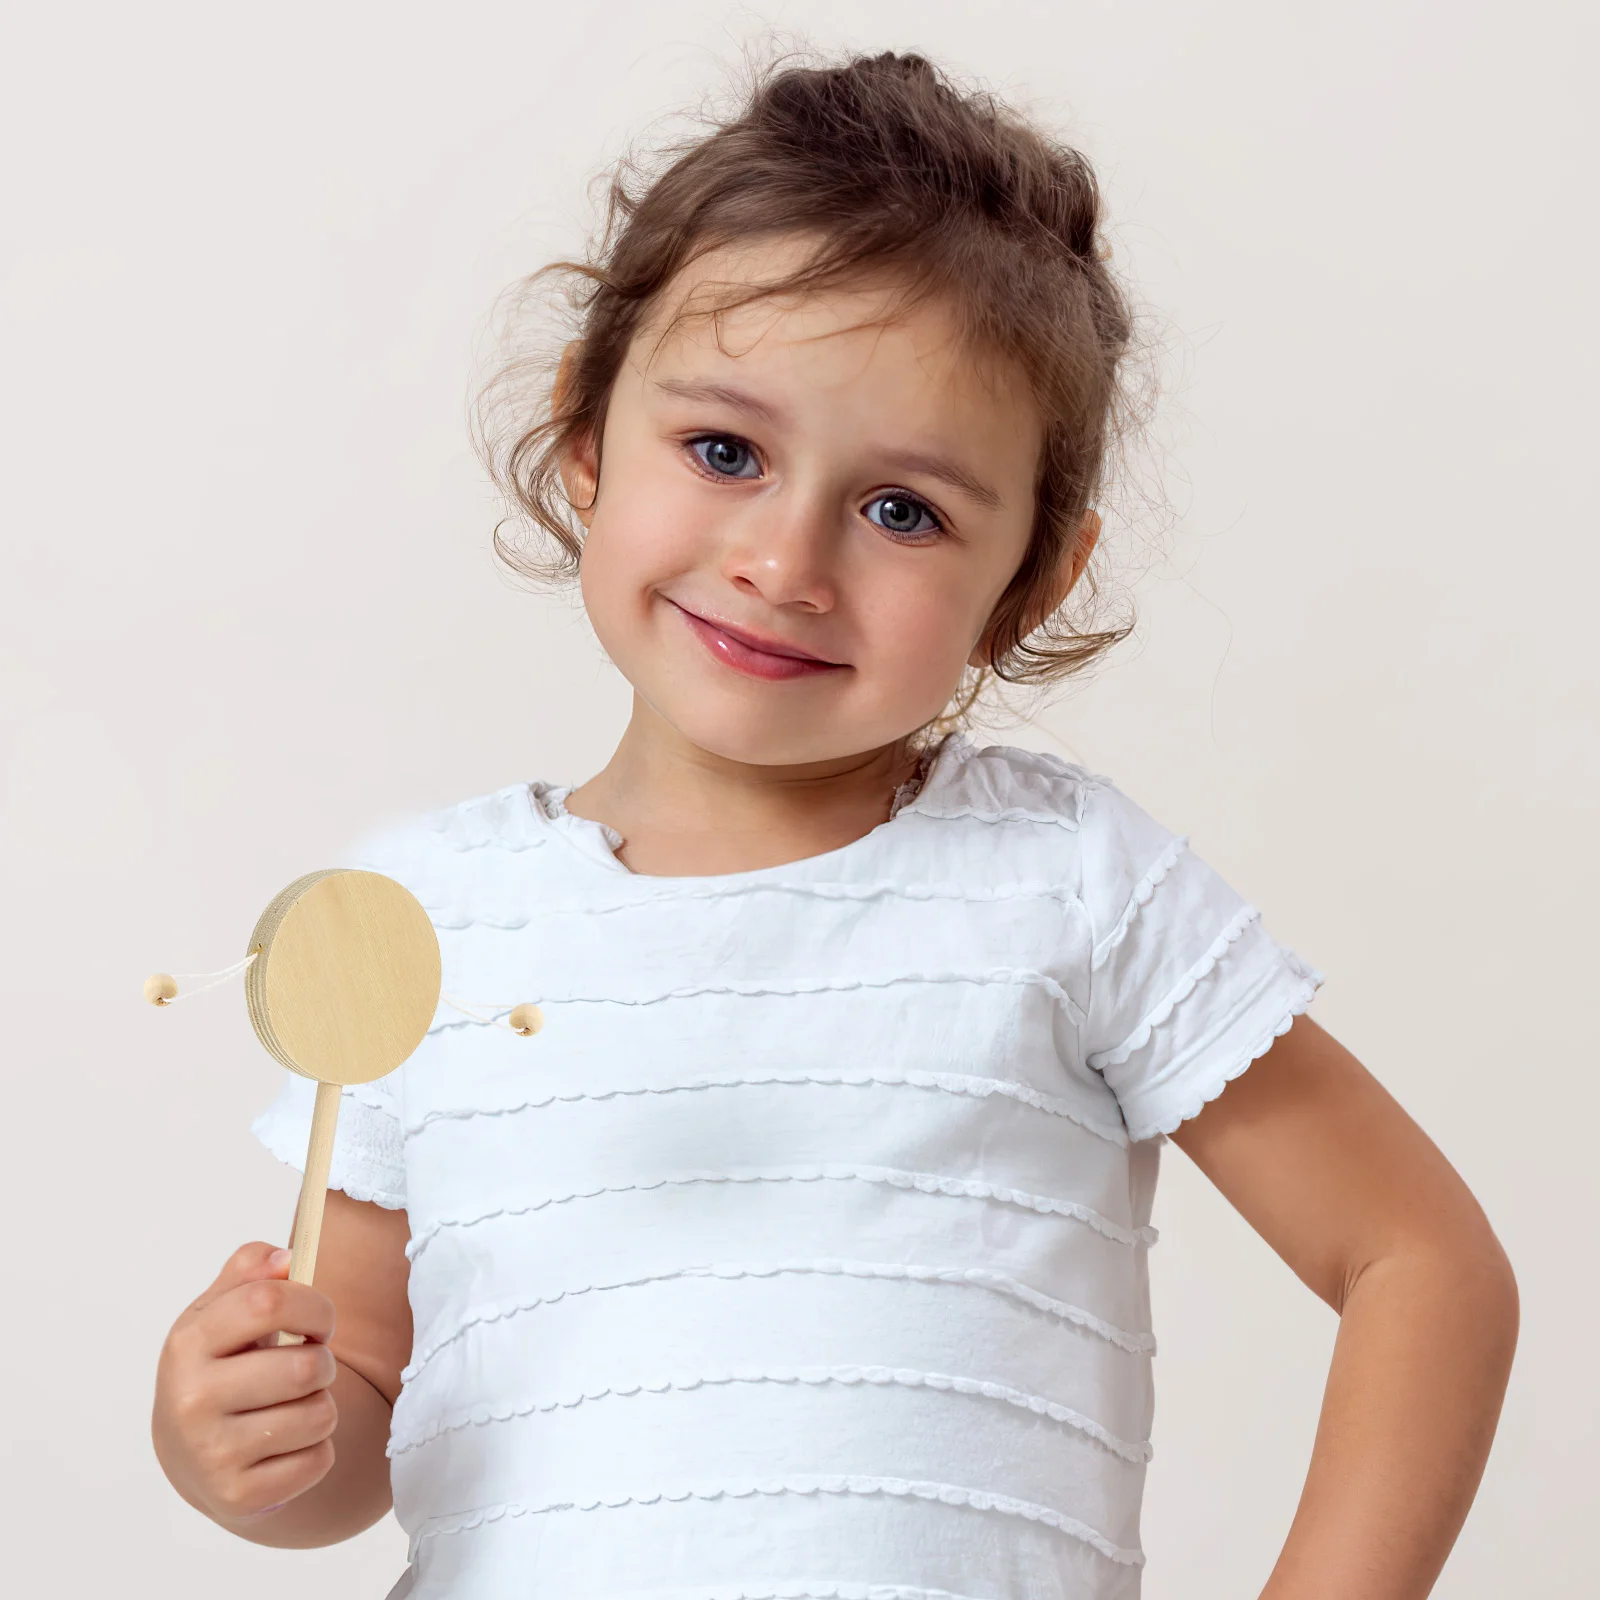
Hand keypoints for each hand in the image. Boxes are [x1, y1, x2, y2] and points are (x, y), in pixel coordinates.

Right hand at [152, 1241, 339, 1526]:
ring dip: (322, 1406)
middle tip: (307, 1370)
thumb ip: (249, 1271)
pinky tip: (286, 1446)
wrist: (190, 1455)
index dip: (313, 1305)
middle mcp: (192, 1399)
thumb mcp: (220, 1310)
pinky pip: (319, 1460)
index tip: (319, 1322)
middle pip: (305, 1367)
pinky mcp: (238, 1495)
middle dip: (324, 1363)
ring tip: (293, 1406)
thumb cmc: (219, 1365)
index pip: (268, 1301)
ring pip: (319, 1415)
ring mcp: (212, 1453)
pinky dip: (317, 1450)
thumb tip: (284, 1258)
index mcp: (189, 1342)